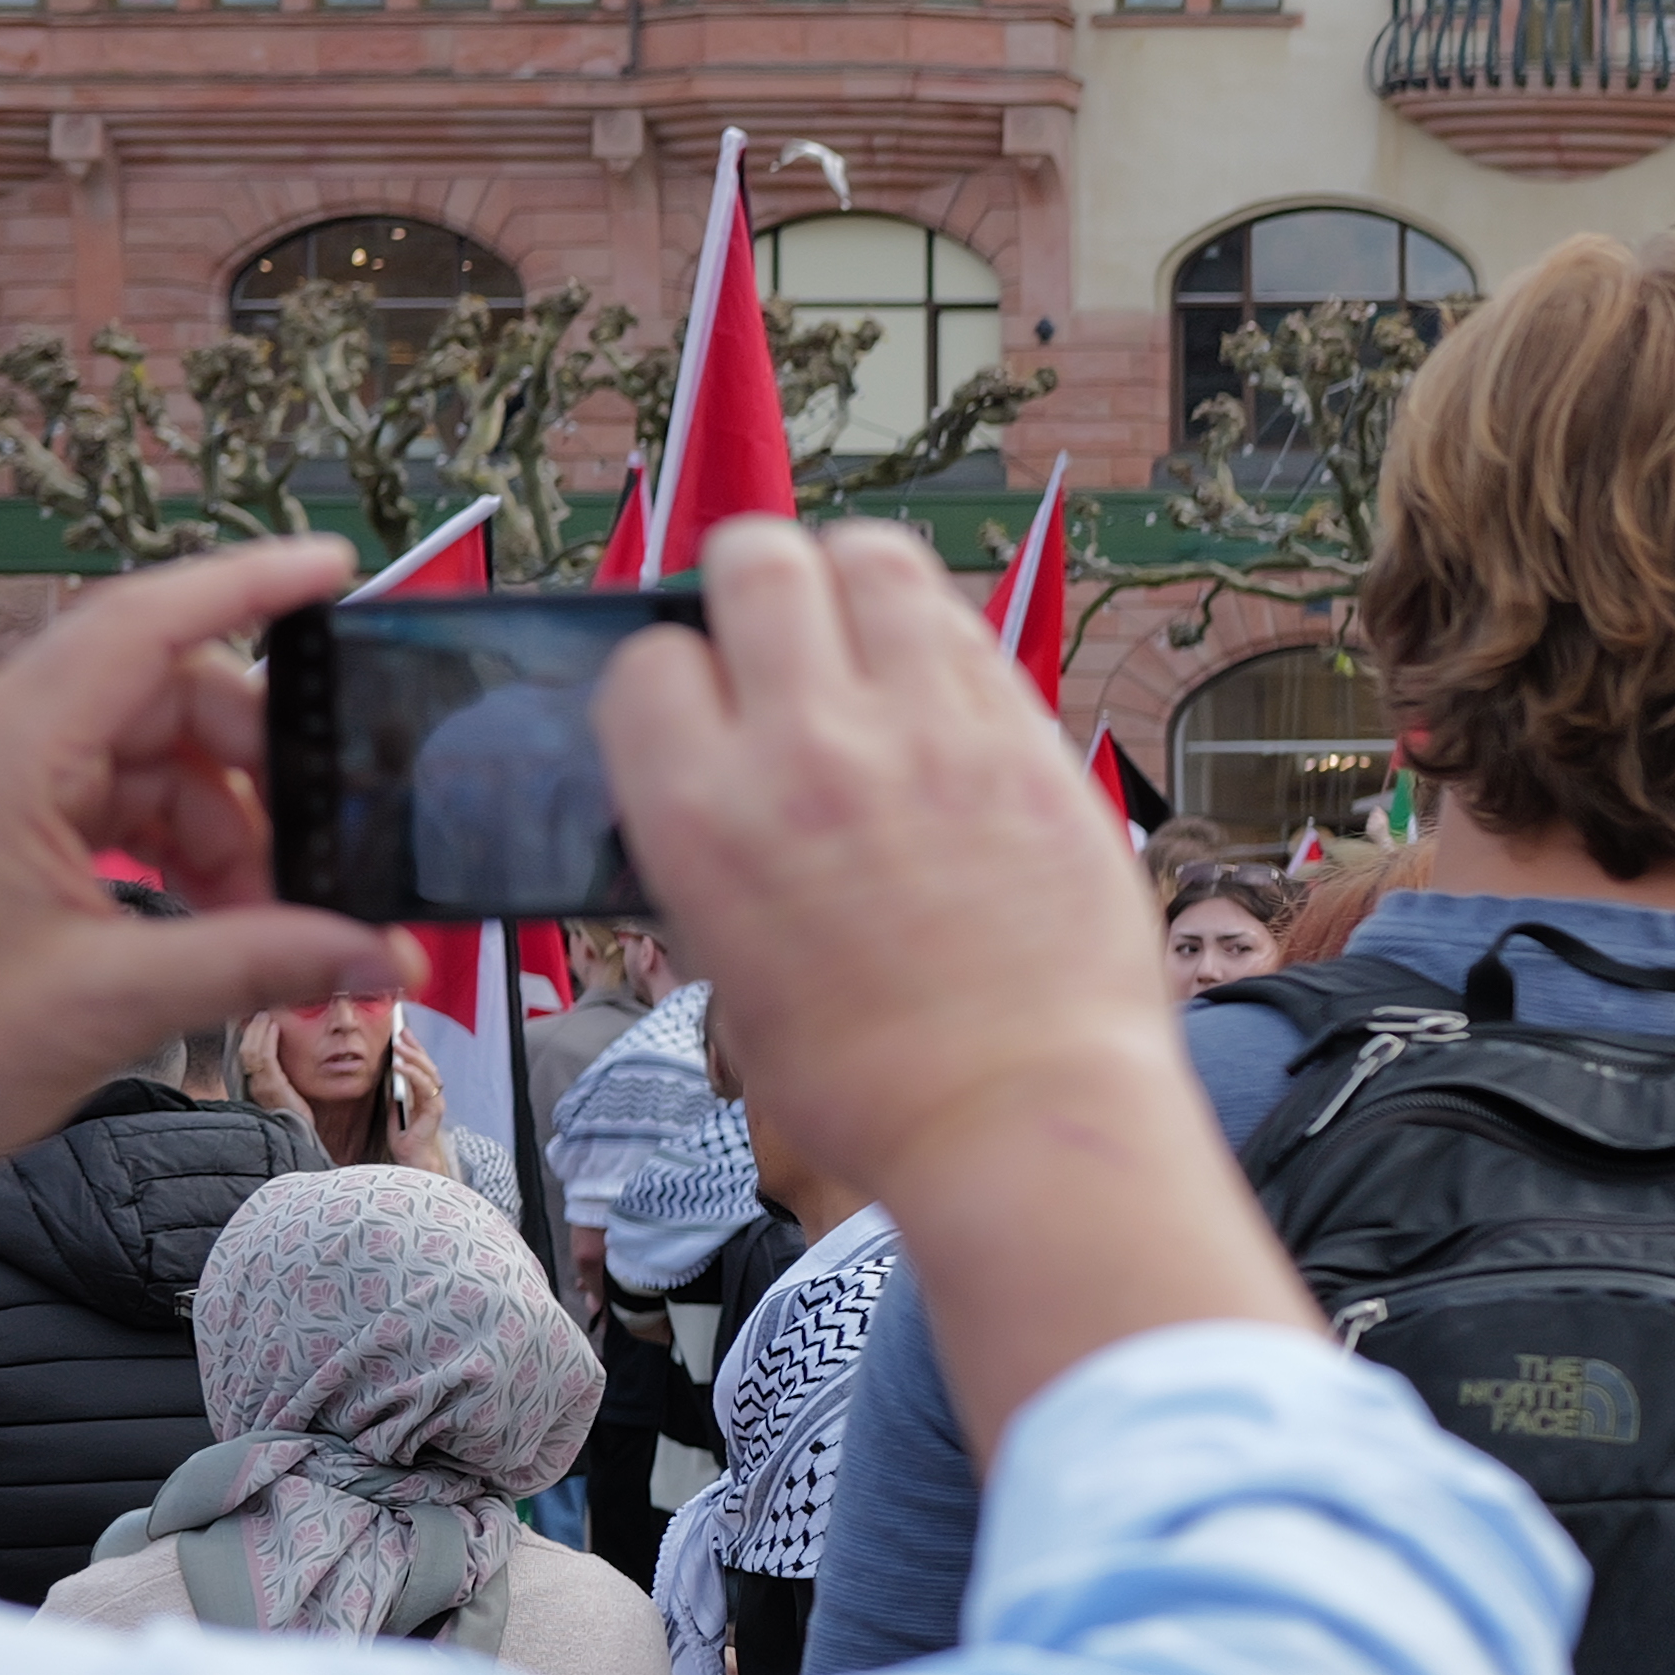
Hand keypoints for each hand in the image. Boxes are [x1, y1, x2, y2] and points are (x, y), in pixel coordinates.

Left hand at [0, 539, 389, 1275]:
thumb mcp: (113, 1005)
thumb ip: (265, 960)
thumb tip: (386, 955)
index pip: (144, 623)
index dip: (250, 585)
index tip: (338, 569)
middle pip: (160, 697)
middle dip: (256, 772)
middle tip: (329, 851)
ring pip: (138, 756)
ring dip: (216, 825)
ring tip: (265, 921)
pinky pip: (98, 799)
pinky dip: (164, 847)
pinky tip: (210, 918)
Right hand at [600, 521, 1171, 1232]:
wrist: (1020, 1115)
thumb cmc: (868, 1078)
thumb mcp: (730, 971)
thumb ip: (713, 851)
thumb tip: (716, 775)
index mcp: (701, 815)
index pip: (648, 659)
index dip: (672, 674)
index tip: (700, 698)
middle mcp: (804, 749)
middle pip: (757, 561)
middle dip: (754, 580)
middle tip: (776, 623)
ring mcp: (925, 731)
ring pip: (875, 558)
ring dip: (855, 581)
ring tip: (865, 631)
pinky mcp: (1026, 736)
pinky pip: (967, 628)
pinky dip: (940, 639)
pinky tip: (940, 689)